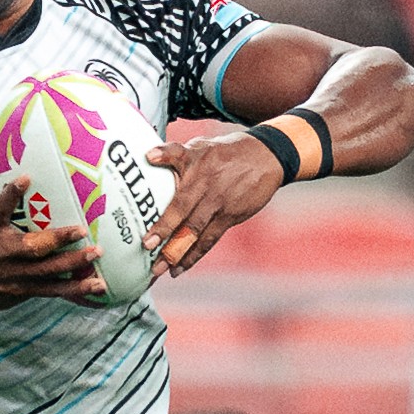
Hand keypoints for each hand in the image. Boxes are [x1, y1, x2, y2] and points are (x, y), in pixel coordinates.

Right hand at [0, 151, 107, 313]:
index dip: (11, 195)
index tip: (26, 177)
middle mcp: (2, 254)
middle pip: (33, 248)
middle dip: (58, 239)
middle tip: (82, 229)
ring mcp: (14, 276)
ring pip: (47, 271)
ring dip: (73, 263)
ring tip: (97, 253)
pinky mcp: (23, 291)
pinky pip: (52, 291)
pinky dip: (75, 289)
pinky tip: (97, 285)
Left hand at [143, 129, 285, 278]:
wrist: (267, 157)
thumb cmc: (228, 151)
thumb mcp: (201, 145)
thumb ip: (174, 154)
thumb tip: (148, 156)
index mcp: (196, 165)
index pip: (175, 183)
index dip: (162, 202)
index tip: (146, 228)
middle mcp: (207, 185)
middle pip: (183, 211)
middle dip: (165, 232)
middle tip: (148, 248)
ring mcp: (219, 203)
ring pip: (196, 231)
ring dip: (178, 251)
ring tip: (162, 269)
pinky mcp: (230, 216)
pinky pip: (210, 239)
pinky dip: (194, 255)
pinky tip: (180, 267)